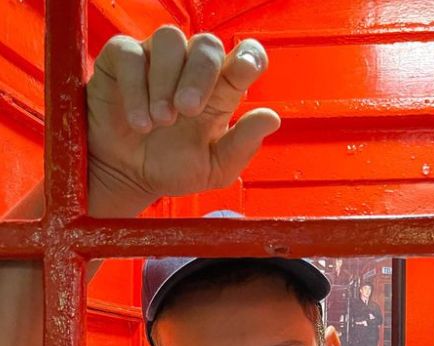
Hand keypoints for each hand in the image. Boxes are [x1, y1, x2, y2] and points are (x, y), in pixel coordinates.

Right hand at [86, 26, 279, 212]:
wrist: (128, 178)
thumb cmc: (171, 168)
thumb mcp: (215, 169)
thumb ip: (243, 145)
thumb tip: (272, 118)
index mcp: (221, 91)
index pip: (245, 56)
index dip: (249, 55)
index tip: (244, 69)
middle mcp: (191, 69)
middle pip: (207, 45)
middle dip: (199, 76)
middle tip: (187, 111)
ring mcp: (156, 60)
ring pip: (169, 40)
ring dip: (165, 80)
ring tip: (160, 121)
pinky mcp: (122, 60)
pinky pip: (130, 53)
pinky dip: (135, 87)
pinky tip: (139, 121)